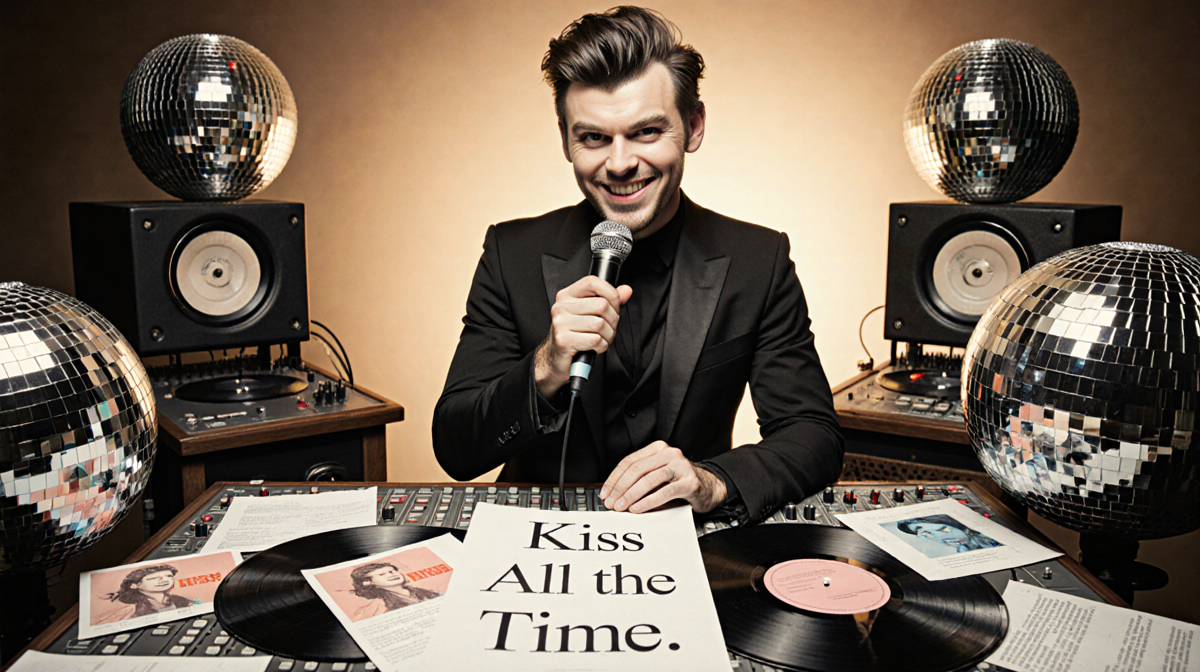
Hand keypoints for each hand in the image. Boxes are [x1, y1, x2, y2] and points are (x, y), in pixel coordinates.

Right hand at [534, 276, 632, 397]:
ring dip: (607, 336)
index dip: (610, 293)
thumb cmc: (575, 334)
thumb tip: (626, 291)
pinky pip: (595, 340)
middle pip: (602, 305)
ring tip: (600, 339)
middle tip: (607, 328)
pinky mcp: (563, 340)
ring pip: (600, 324)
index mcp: (567, 295)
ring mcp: (560, 323)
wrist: (555, 358)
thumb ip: (609, 300)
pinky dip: (601, 347)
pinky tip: (593, 347)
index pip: (592, 282)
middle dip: (613, 320)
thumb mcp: (591, 313)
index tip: (614, 305)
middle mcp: (561, 306)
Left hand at [600, 441, 726, 513]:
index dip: (614, 478)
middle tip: (611, 502)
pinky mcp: (689, 482)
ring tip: (621, 507)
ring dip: (631, 495)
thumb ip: (640, 478)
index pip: (629, 461)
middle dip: (620, 488)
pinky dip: (648, 501)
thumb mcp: (658, 475)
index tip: (605, 492)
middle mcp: (670, 453)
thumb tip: (615, 494)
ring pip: (649, 479)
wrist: (709, 487)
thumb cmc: (679, 482)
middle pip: (637, 469)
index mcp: (658, 449)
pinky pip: (664, 492)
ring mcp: (681, 466)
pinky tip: (638, 508)